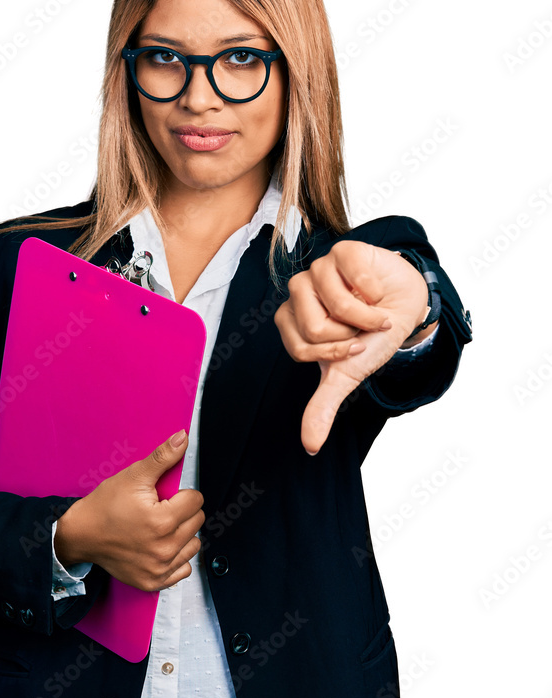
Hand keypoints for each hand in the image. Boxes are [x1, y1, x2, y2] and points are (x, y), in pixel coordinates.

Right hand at [54, 430, 203, 591]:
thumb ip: (162, 458)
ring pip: (193, 544)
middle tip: (159, 510)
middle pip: (197, 521)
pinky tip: (160, 547)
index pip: (196, 500)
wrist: (81, 535)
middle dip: (182, 512)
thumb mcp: (133, 476)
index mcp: (162, 521)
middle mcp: (164, 548)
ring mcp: (159, 568)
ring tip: (160, 528)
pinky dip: (176, 558)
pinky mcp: (154, 581)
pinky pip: (183, 569)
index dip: (181, 493)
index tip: (163, 497)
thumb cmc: (105, 505)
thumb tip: (182, 438)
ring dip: (182, 535)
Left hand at [274, 241, 432, 454]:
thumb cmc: (371, 336)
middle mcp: (298, 292)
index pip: (301, 348)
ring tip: (373, 311)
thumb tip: (309, 446)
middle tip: (362, 328)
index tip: (352, 347)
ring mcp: (318, 268)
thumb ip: (324, 406)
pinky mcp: (342, 250)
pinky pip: (354, 278)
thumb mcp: (347, 374)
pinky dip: (374, 293)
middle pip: (313, 327)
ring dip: (366, 316)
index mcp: (290, 321)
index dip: (333, 353)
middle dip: (349, 336)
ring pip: (335, 304)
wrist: (407, 305)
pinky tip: (376, 291)